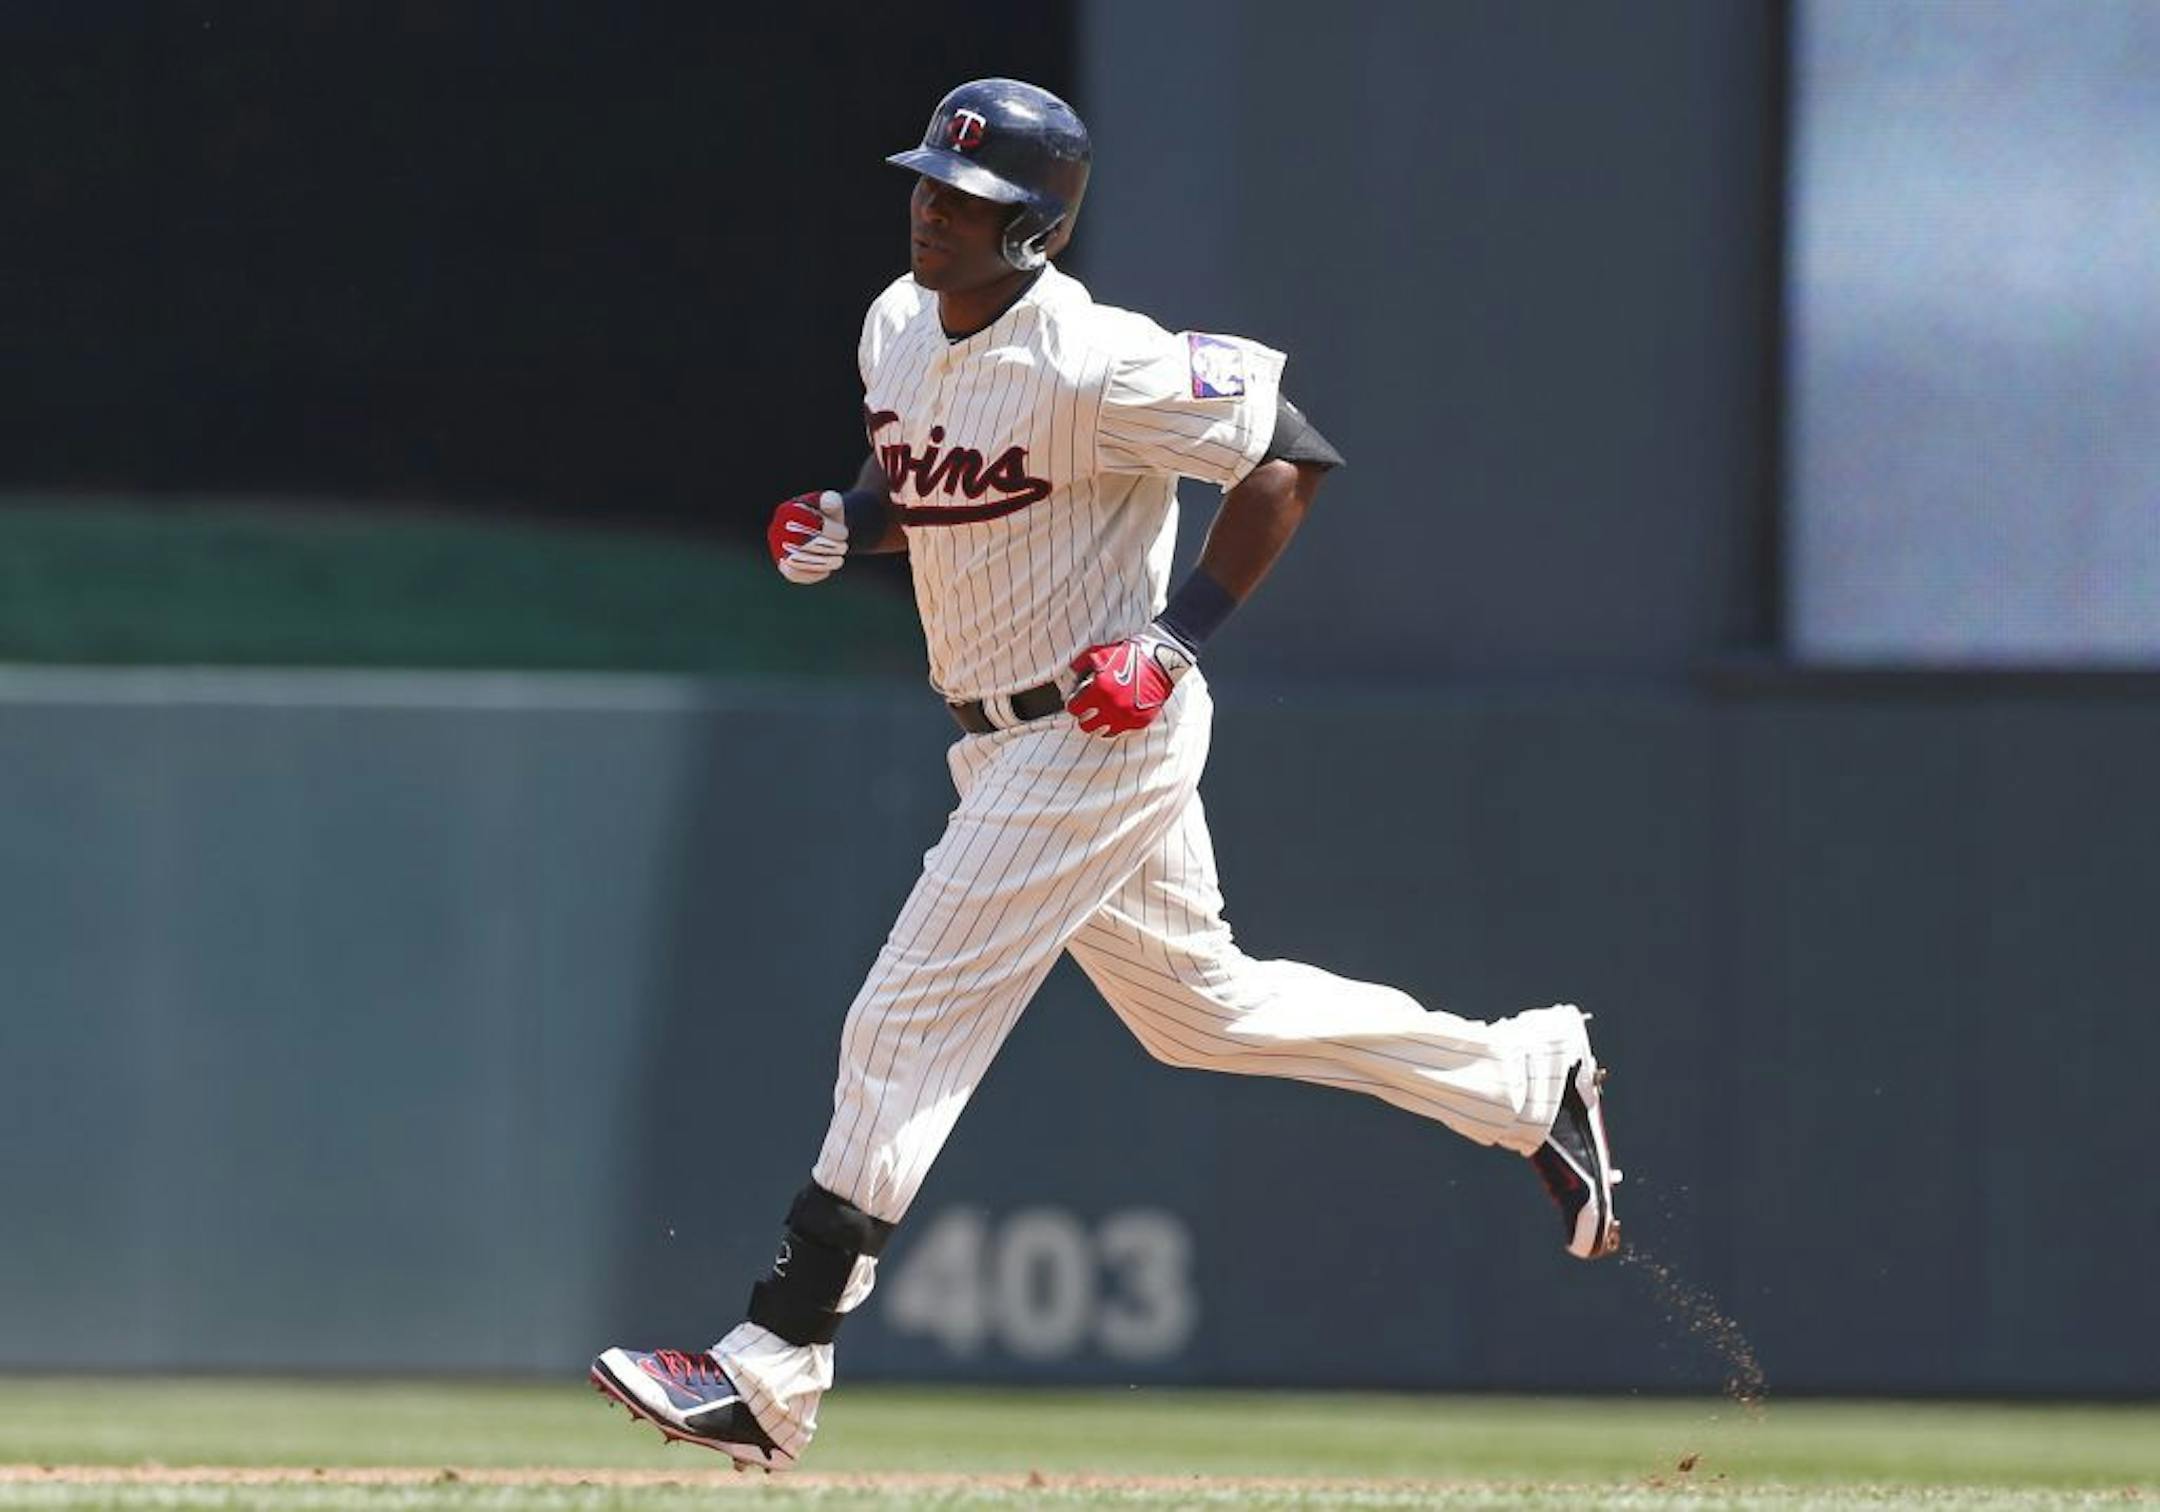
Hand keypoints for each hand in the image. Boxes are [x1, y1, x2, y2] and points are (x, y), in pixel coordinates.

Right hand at [767, 491, 847, 583]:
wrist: (823, 531)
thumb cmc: (828, 516)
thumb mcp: (833, 505)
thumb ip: (832, 501)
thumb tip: (829, 500)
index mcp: (787, 511)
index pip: (806, 523)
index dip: (828, 530)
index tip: (844, 533)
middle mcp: (776, 530)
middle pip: (801, 543)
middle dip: (828, 547)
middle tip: (844, 548)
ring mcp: (777, 549)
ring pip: (797, 561)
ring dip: (823, 563)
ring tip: (839, 560)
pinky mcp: (783, 565)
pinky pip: (793, 574)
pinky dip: (811, 575)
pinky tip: (826, 571)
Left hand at [1067, 624, 1194, 736]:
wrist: (1161, 660)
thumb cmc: (1128, 655)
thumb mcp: (1098, 654)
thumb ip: (1077, 668)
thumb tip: (1066, 683)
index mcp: (1100, 691)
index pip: (1074, 709)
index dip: (1073, 704)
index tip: (1076, 700)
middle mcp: (1112, 708)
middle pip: (1086, 725)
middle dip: (1084, 716)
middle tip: (1088, 708)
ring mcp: (1127, 718)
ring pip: (1102, 733)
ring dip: (1098, 724)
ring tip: (1101, 713)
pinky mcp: (1140, 722)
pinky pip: (1120, 732)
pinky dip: (1115, 725)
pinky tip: (1115, 714)